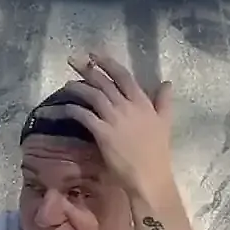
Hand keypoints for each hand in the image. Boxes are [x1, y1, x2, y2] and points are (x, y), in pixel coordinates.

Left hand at [50, 51, 174, 196]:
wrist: (150, 175)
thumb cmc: (157, 152)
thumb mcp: (165, 122)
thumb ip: (164, 101)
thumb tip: (167, 83)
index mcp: (142, 102)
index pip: (123, 75)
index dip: (108, 63)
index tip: (94, 54)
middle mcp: (128, 105)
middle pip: (104, 82)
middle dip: (87, 68)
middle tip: (72, 59)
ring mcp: (114, 118)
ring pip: (93, 95)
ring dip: (78, 87)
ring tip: (66, 83)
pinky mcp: (102, 132)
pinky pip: (84, 115)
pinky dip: (71, 109)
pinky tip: (62, 108)